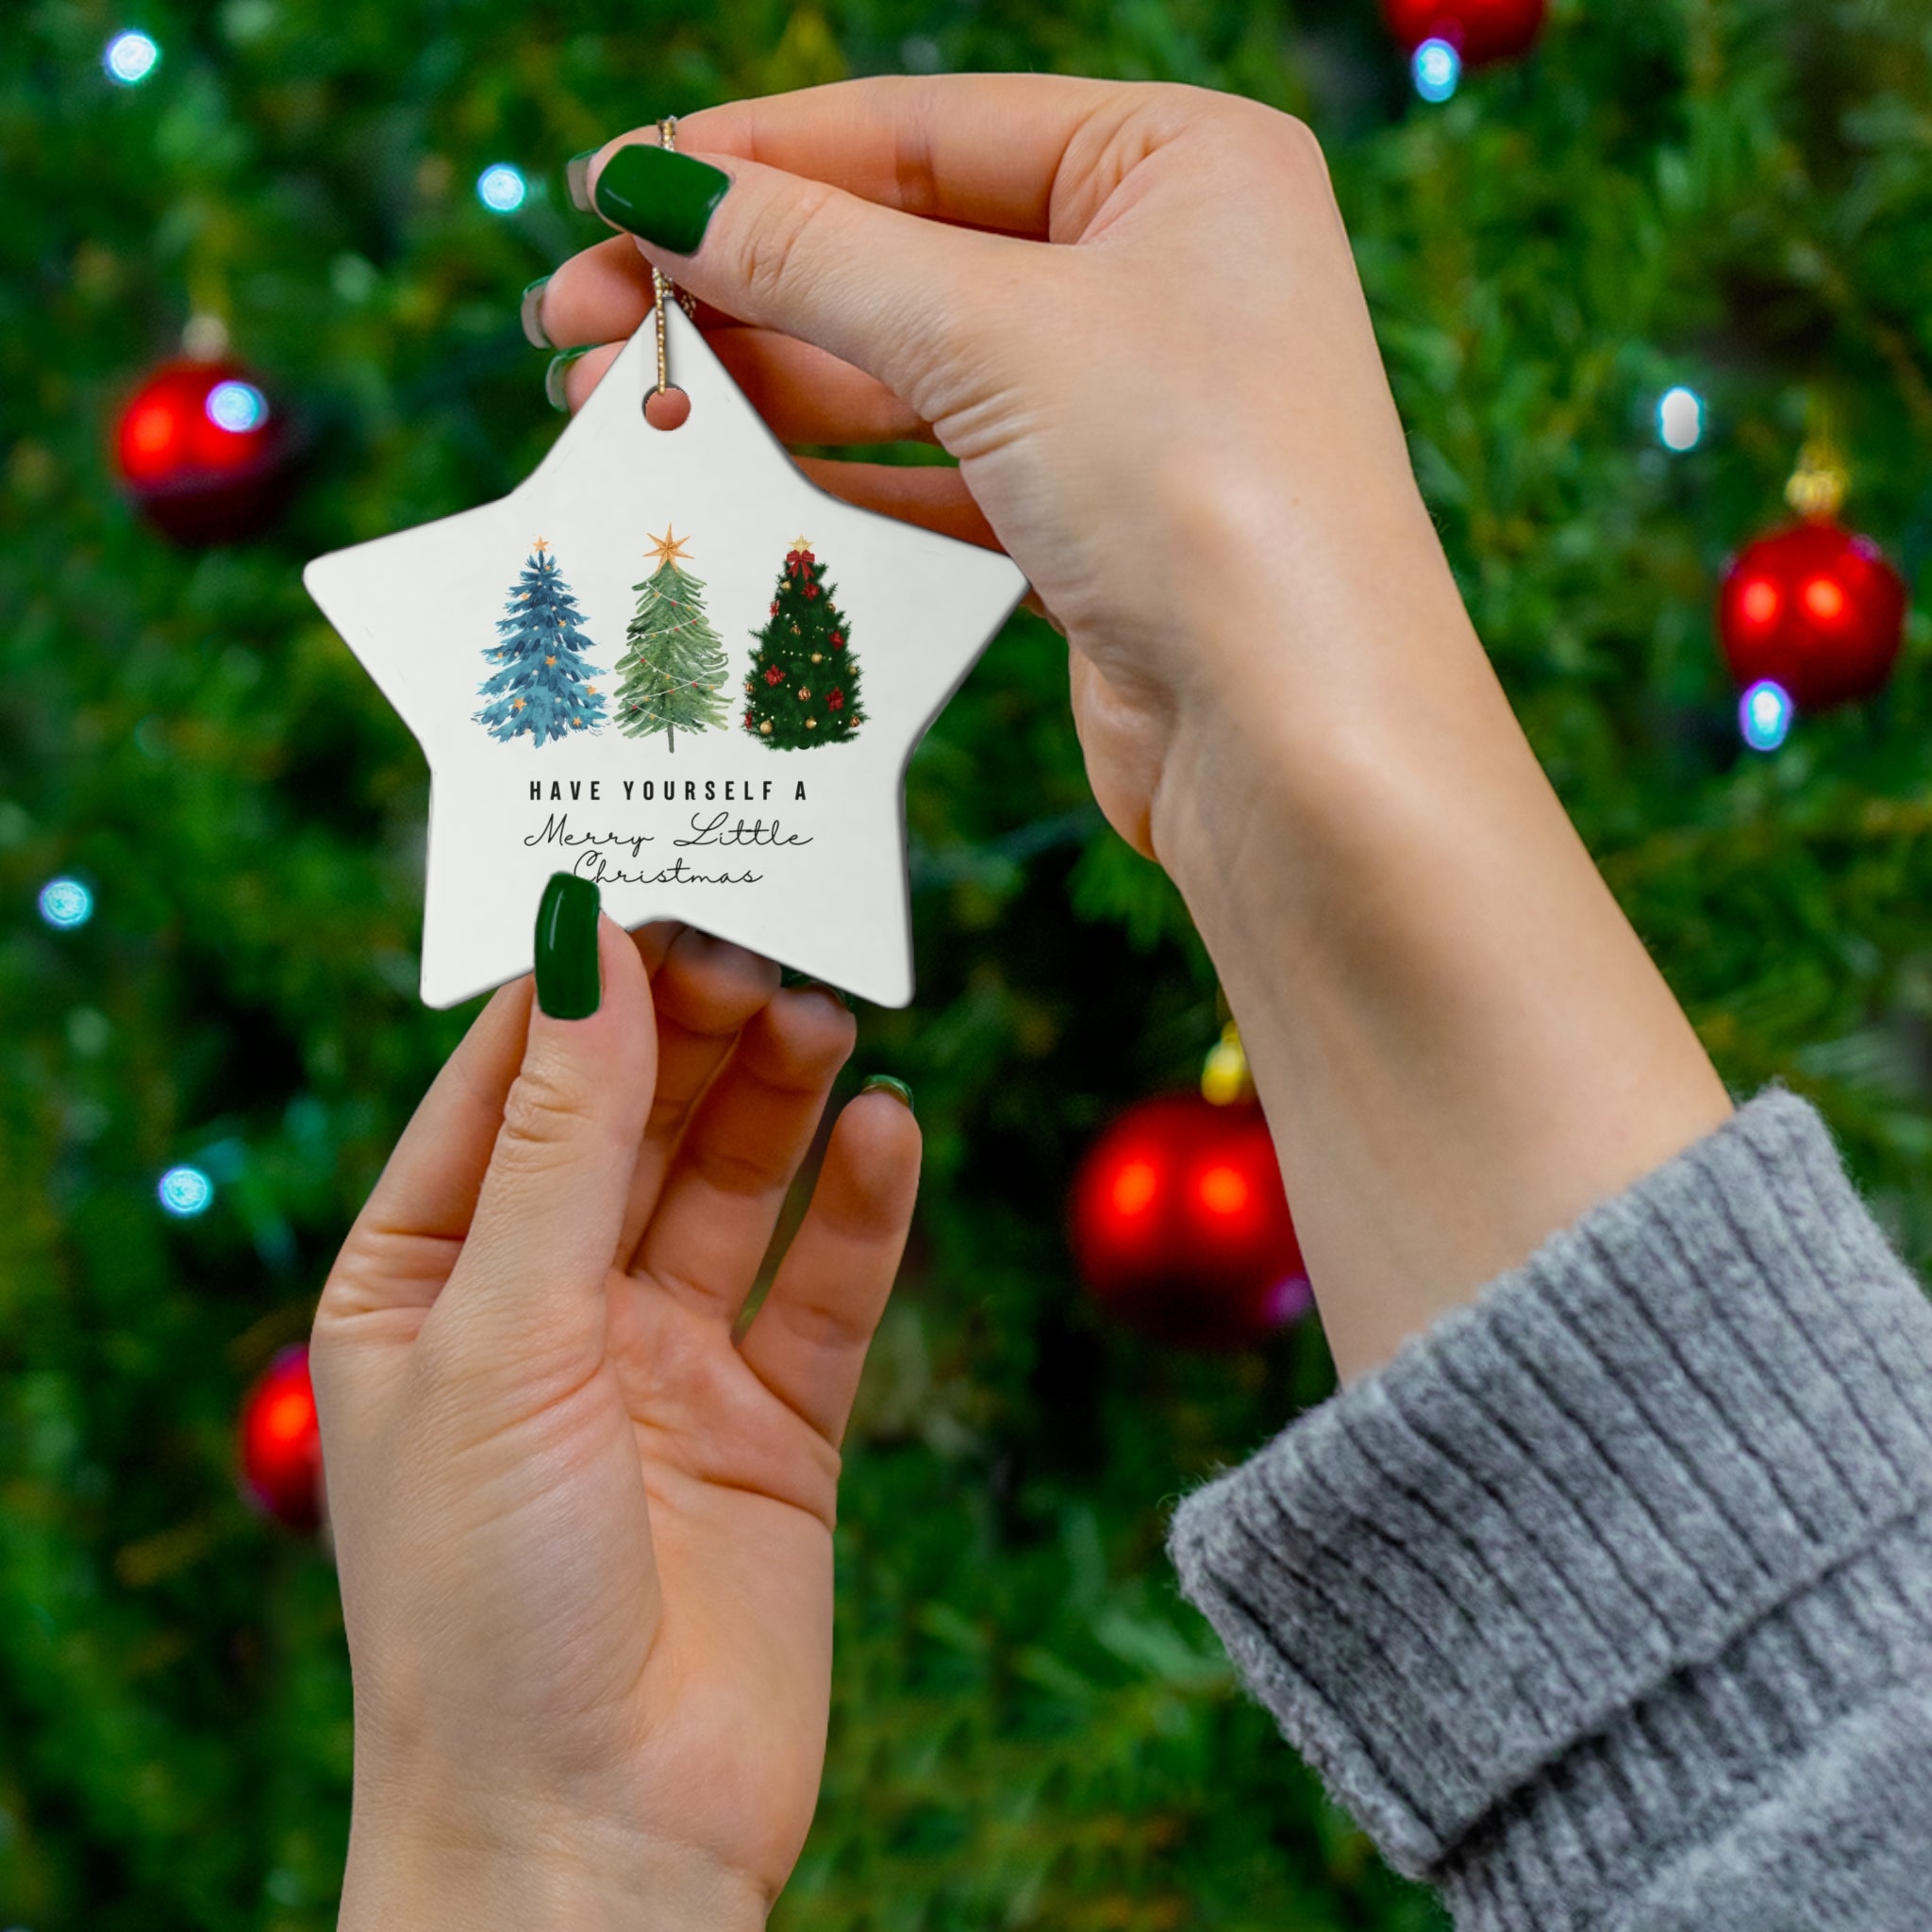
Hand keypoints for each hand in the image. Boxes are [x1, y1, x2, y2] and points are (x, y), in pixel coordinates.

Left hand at [311, 912, 918, 1929]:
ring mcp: (665, 1366)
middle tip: (762, 937)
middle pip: (631, 1121)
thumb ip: (560, 1140)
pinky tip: (890, 1131)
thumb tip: (585, 945)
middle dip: (690, 1028)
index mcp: (426, 1282)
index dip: (575, 984)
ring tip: (825, 1011)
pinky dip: (860, 1208)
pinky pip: (824, 1289)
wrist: (595, 1840)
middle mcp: (545, 1310)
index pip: (504, 1086)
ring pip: (733, 1185)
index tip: (649, 878)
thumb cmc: (483, 1600)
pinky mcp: (774, 1427)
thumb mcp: (500, 1336)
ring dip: (778, 1096)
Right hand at [536, 75, 1436, 858]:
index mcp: (1180, 163)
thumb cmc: (1199, 492)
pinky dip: (831, 480)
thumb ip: (815, 255)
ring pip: (908, 371)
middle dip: (735, 286)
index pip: (921, 130)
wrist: (1299, 743)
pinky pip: (935, 476)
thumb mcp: (993, 333)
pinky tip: (726, 484)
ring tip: (620, 407)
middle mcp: (1164, 271)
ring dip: (763, 388)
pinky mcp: (1095, 527)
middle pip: (901, 250)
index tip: (608, 190)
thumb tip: (654, 189)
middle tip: (576, 320)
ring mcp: (1130, 406)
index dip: (751, 159)